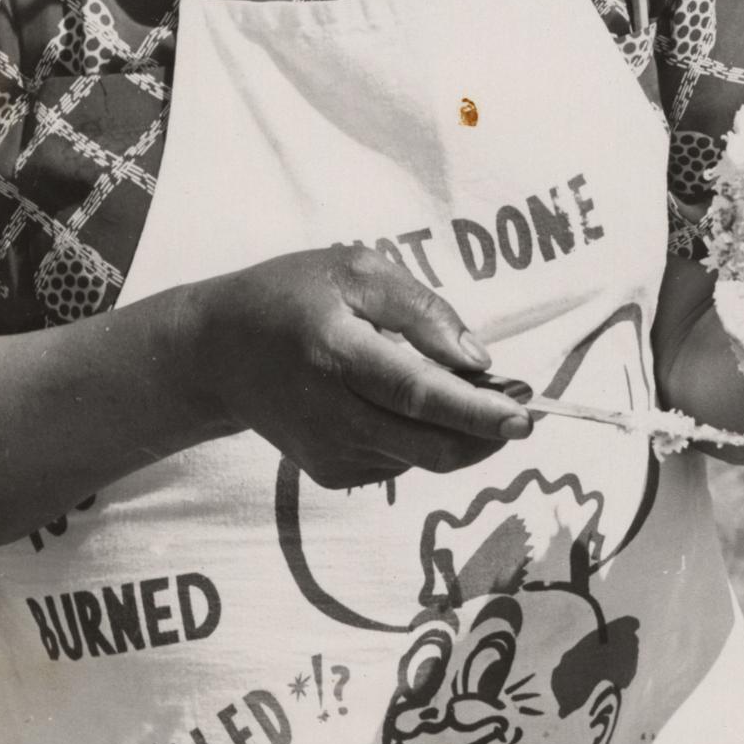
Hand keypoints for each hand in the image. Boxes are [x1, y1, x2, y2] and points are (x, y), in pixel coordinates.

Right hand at [180, 243, 529, 486]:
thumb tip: (479, 359)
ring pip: (422, 458)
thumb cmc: (293, 297)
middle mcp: (331, 414)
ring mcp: (329, 451)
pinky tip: (412, 404)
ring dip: (461, 434)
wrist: (219, 353)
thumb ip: (421, 308)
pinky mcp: (330, 472)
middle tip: (523, 410)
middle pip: (429, 445)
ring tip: (467, 392)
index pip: (418, 393)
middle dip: (487, 437)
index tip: (524, 415)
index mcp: (336, 354)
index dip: (476, 410)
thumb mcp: (355, 271)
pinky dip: (424, 437)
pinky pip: (400, 461)